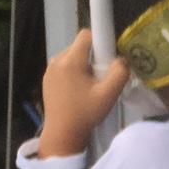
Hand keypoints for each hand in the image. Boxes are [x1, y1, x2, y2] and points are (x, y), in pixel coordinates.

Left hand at [37, 30, 130, 158]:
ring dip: (83, 66)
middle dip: (92, 58)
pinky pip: (65, 67)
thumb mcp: (109, 94)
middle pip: (80, 47)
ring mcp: (49, 70)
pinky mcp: (47, 79)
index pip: (86, 35)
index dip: (100, 42)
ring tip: (89, 87)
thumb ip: (120, 72)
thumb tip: (121, 60)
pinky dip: (74, 73)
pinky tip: (78, 92)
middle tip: (99, 79)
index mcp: (70, 61)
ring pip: (72, 57)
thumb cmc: (85, 113)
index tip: (106, 59)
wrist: (62, 133)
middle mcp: (56, 60)